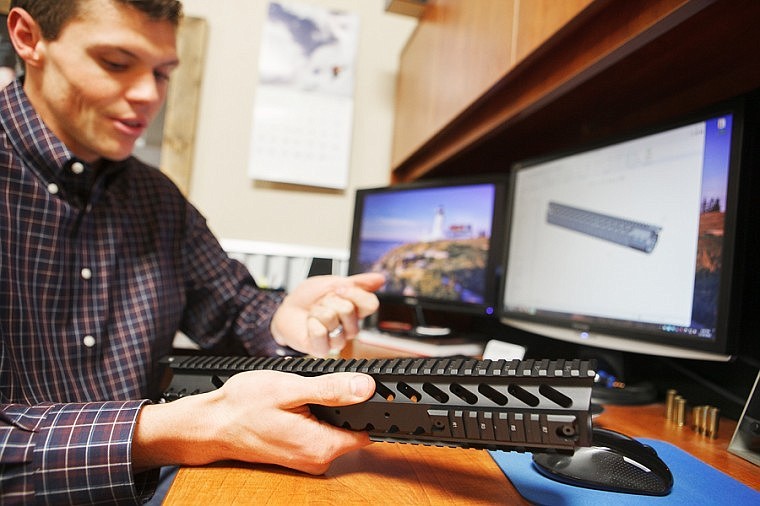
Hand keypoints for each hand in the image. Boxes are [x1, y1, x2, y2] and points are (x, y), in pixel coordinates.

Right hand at [134, 370, 375, 474]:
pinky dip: (311, 416)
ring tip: (298, 395)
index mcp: (321, 446)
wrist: (210, 425)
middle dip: (341, 404)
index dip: (368, 407)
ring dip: (324, 409)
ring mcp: (306, 459)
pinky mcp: (297, 453)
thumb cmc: (242, 407)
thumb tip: (366, 387)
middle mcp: (317, 459)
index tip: (361, 388)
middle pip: (351, 427)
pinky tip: (292, 405)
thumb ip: (331, 390)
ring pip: (333, 428)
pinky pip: (318, 432)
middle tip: (314, 387)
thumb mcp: (290, 389)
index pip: (366, 431)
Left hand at [270, 273, 384, 355]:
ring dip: (318, 311)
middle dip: (330, 300)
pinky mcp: (322, 350)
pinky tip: (310, 324)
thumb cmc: (309, 297)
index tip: (339, 288)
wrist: (287, 308)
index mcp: (357, 310)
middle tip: (323, 302)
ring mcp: (337, 340)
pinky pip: (320, 332)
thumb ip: (358, 282)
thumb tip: (380, 279)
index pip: (371, 304)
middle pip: (349, 310)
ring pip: (332, 319)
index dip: (353, 293)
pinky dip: (310, 323)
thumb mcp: (333, 283)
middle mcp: (350, 327)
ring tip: (314, 313)